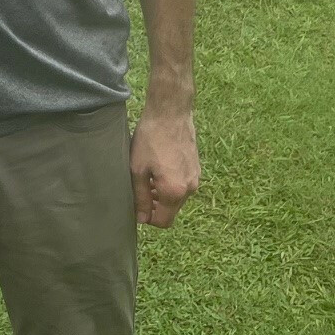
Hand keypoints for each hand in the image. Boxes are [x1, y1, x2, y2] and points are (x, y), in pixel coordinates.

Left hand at [130, 106, 199, 228]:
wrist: (170, 113)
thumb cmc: (150, 139)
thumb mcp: (138, 169)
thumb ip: (140, 197)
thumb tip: (142, 219)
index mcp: (174, 191)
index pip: (164, 221)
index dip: (148, 219)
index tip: (138, 207)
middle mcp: (189, 188)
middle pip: (171, 210)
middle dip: (155, 206)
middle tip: (140, 189)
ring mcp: (195, 177)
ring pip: (177, 198)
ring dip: (163, 194)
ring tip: (147, 177)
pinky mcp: (196, 168)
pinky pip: (183, 185)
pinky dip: (171, 184)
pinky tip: (159, 167)